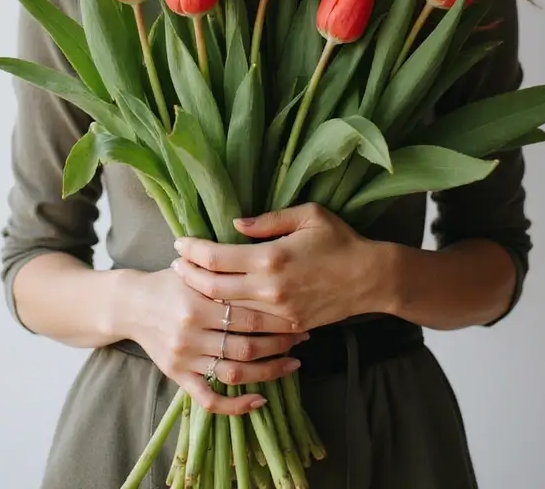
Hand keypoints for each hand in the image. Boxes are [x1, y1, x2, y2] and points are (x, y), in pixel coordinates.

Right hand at [119, 267, 308, 414]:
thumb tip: (263, 257)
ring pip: (234, 372)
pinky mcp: (177, 376)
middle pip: (246, 344)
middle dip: (280, 343)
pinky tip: (259, 400)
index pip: (248, 313)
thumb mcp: (193, 267)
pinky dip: (235, 405)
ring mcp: (184, 357)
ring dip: (268, 371)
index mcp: (198, 300)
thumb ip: (223, 268)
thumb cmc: (169, 281)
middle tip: (302, 337)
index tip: (299, 314)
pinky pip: (208, 399)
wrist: (131, 304)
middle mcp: (191, 331)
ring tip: (292, 364)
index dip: (277, 317)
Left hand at [172, 203, 383, 332]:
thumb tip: (234, 224)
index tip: (179, 243)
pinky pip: (250, 328)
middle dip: (188, 275)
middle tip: (174, 265)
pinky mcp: (287, 327)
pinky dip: (230, 319)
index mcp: (270, 257)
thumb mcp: (307, 215)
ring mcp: (277, 313)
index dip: (192, 250)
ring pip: (227, 312)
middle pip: (213, 287)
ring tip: (188, 287)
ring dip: (203, 299)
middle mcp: (269, 288)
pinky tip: (218, 310)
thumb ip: (267, 220)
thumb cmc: (339, 239)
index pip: (216, 256)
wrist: (370, 277)